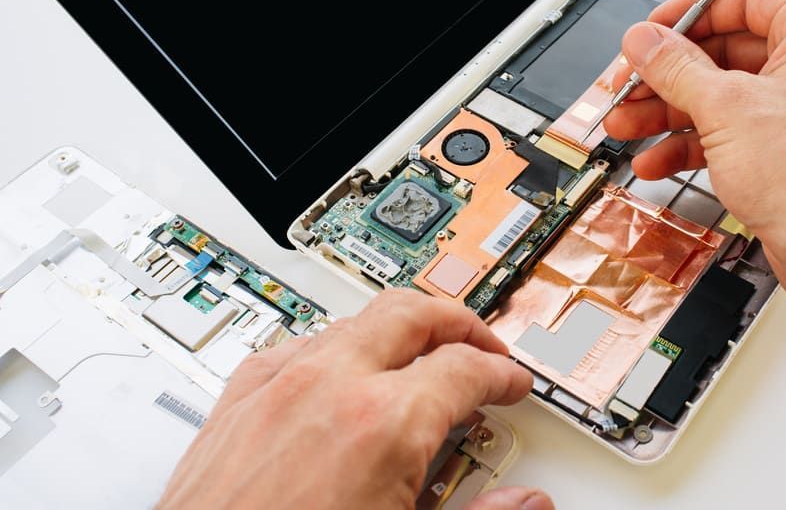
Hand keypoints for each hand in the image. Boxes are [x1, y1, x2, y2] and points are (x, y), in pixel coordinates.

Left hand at [158, 290, 550, 509]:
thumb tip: (527, 504)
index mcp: (382, 425)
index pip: (465, 368)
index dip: (501, 374)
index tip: (511, 384)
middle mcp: (328, 388)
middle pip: (413, 316)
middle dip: (458, 325)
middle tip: (480, 347)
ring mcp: (276, 388)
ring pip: (355, 320)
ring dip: (399, 331)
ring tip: (421, 357)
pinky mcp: (237, 402)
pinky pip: (298, 346)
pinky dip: (336, 348)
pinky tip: (342, 372)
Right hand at [604, 0, 785, 319]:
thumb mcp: (727, 108)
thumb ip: (676, 69)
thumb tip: (644, 42)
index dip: (687, 15)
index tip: (649, 35)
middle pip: (722, 51)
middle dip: (665, 74)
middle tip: (627, 85)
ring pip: (718, 95)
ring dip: (666, 111)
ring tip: (625, 123)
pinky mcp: (782, 150)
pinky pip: (726, 132)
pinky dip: (688, 144)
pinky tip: (654, 159)